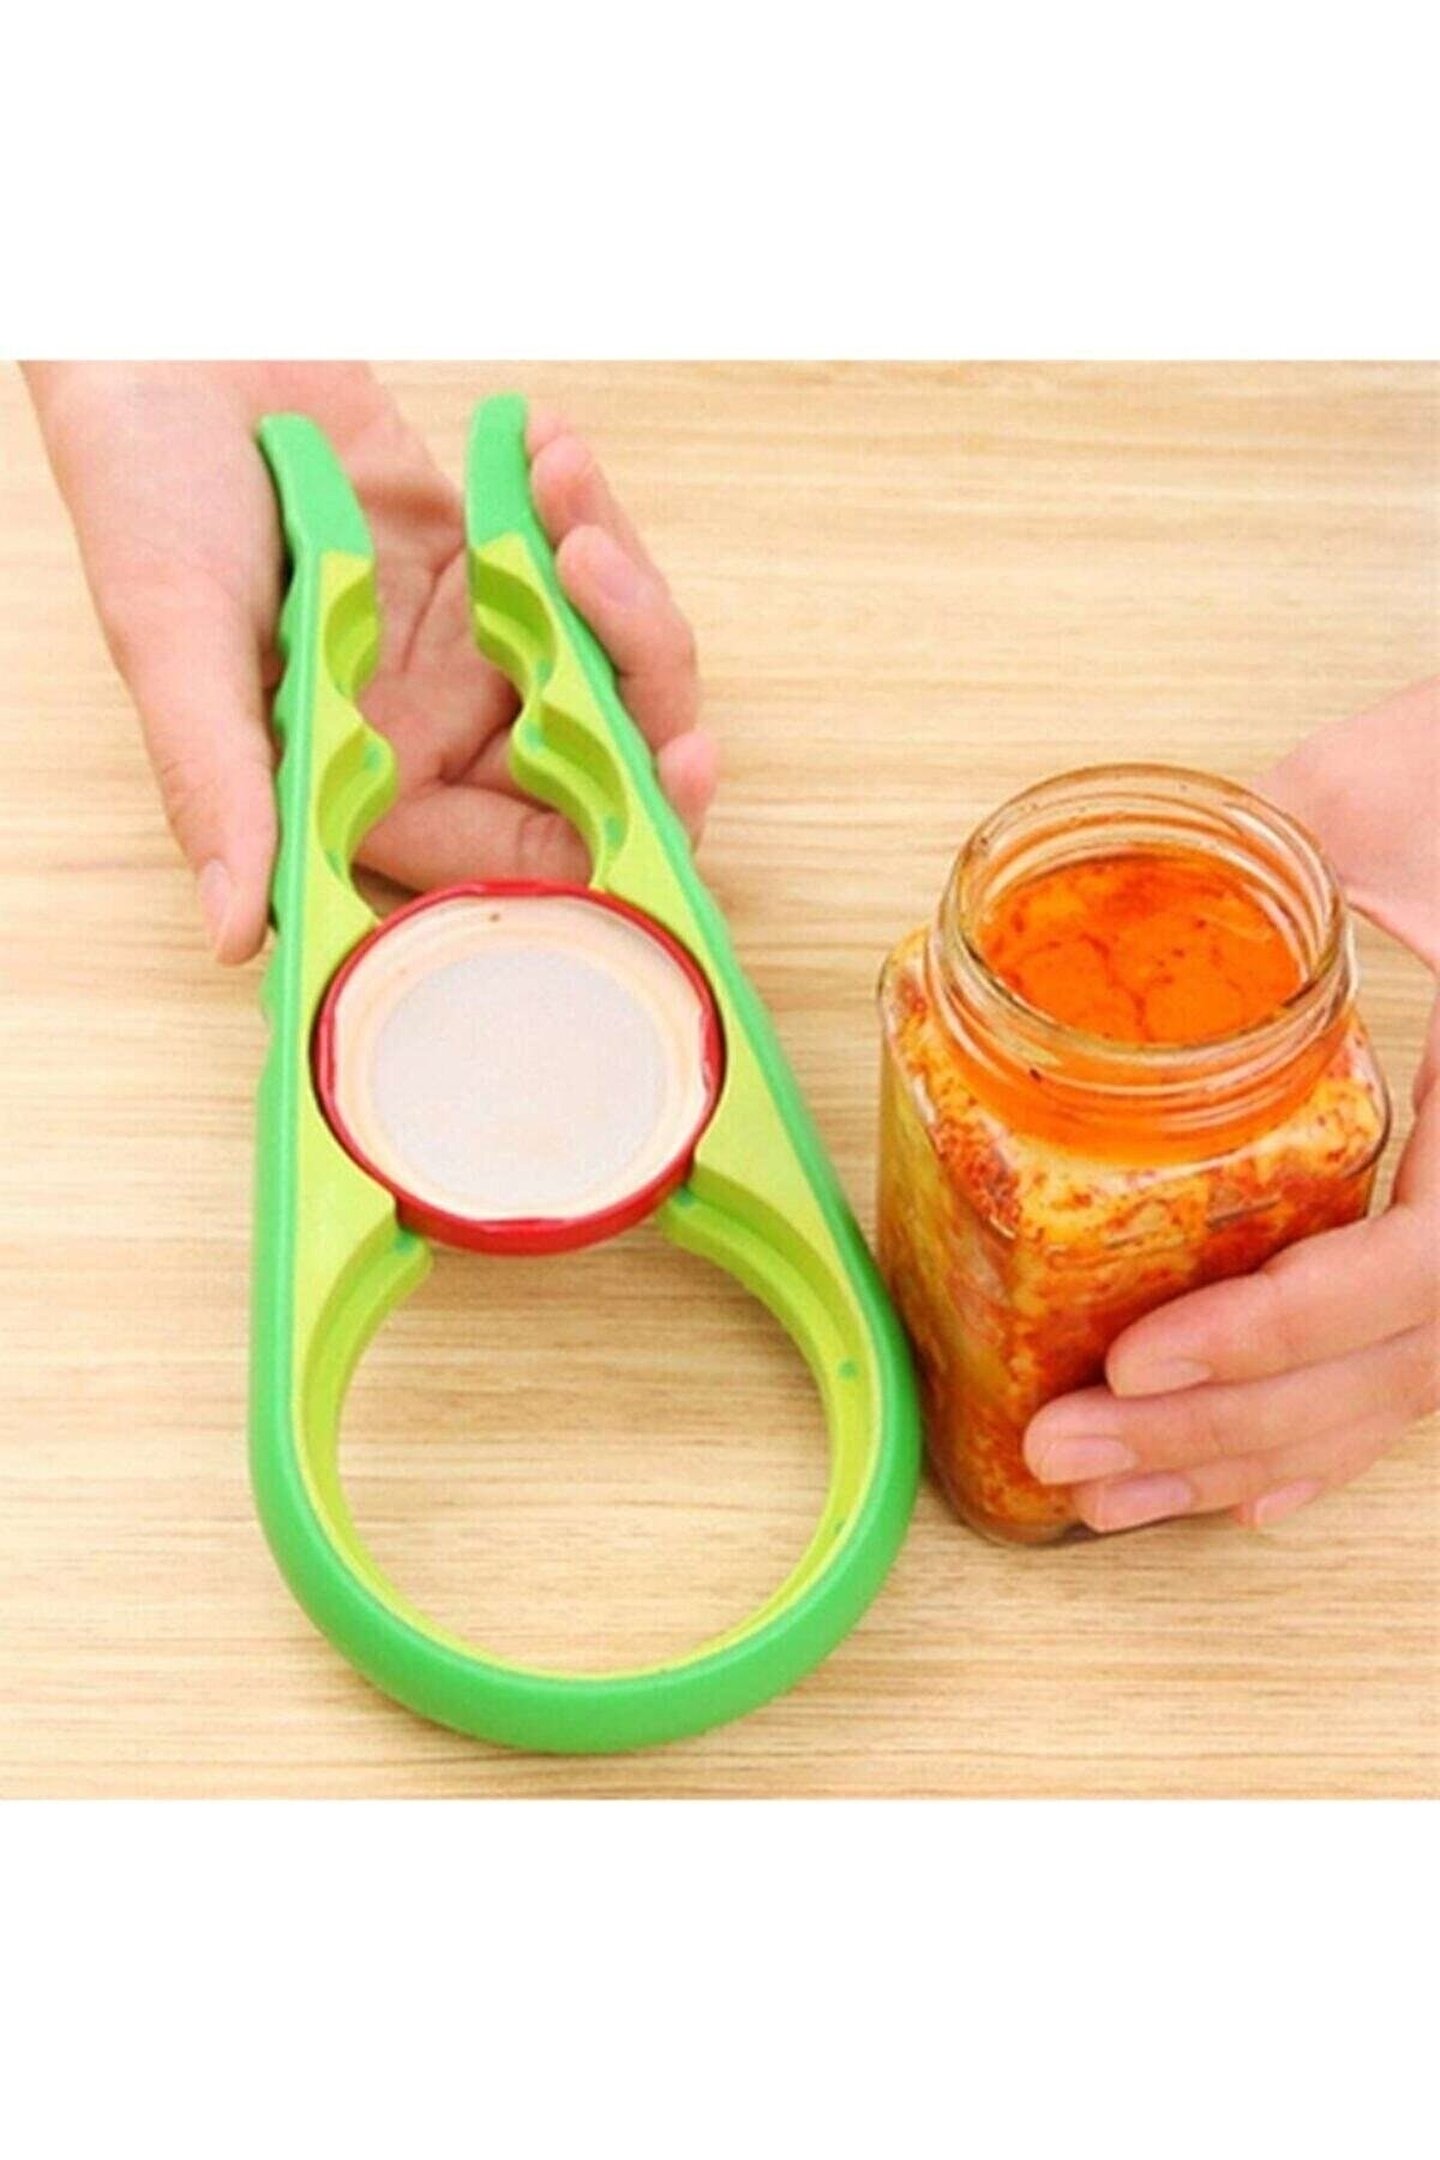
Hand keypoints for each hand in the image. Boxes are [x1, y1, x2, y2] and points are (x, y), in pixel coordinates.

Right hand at [23, 363, 717, 960]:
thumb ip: (216, 784)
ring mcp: (475, 654)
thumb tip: (233, 935)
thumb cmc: (145, 499)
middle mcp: (433, 741)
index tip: (675, 765)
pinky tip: (545, 443)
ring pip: (610, 664)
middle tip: (623, 587)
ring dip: (614, 576)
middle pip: (598, 767)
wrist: (167, 357)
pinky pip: (586, 568)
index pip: (518, 857)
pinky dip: (586, 507)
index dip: (614, 836)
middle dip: (644, 689)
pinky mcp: (497, 570)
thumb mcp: (170, 638)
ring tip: (559, 477)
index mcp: (365, 795)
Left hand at [1023, 676, 1439, 1531]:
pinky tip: (1243, 1494)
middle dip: (1217, 1429)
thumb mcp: (1375, 799)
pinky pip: (1413, 1368)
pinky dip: (1326, 1442)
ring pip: (1395, 1389)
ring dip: (1244, 1456)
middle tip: (1069, 1453)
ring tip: (1108, 1494)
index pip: (1418, 1268)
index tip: (1136, 1355)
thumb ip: (1249, 859)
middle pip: (1387, 1366)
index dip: (1277, 1330)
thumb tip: (1078, 914)